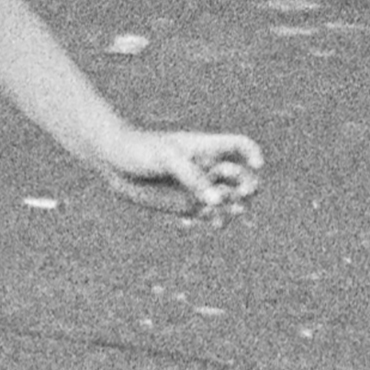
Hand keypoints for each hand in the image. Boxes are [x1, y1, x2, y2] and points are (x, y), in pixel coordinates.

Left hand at [106, 127, 264, 217]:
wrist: (113, 162)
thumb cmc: (140, 150)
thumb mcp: (167, 158)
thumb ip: (193, 177)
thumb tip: (218, 201)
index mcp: (207, 148)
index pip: (240, 147)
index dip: (253, 155)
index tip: (256, 165)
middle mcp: (208, 169)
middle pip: (243, 178)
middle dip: (249, 187)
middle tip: (241, 195)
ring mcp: (198, 188)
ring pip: (229, 201)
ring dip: (234, 208)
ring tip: (226, 215)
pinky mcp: (186, 206)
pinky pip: (209, 216)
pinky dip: (213, 221)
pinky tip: (201, 222)